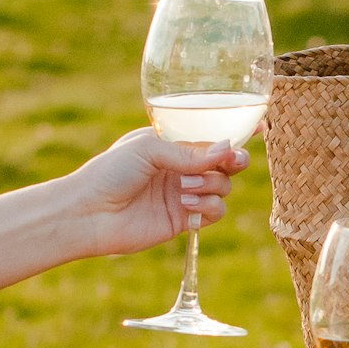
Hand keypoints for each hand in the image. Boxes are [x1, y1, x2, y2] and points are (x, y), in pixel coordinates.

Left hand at [64, 129, 250, 257]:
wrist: (90, 213)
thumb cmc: (110, 172)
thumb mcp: (149, 149)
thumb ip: (189, 152)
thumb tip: (227, 149)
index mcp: (172, 144)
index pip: (210, 137)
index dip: (234, 135)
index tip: (259, 128)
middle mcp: (181, 168)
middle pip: (225, 163)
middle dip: (233, 161)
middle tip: (230, 162)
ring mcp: (185, 194)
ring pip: (223, 186)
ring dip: (212, 184)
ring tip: (185, 187)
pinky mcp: (184, 220)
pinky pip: (215, 211)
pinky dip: (209, 205)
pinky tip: (187, 203)